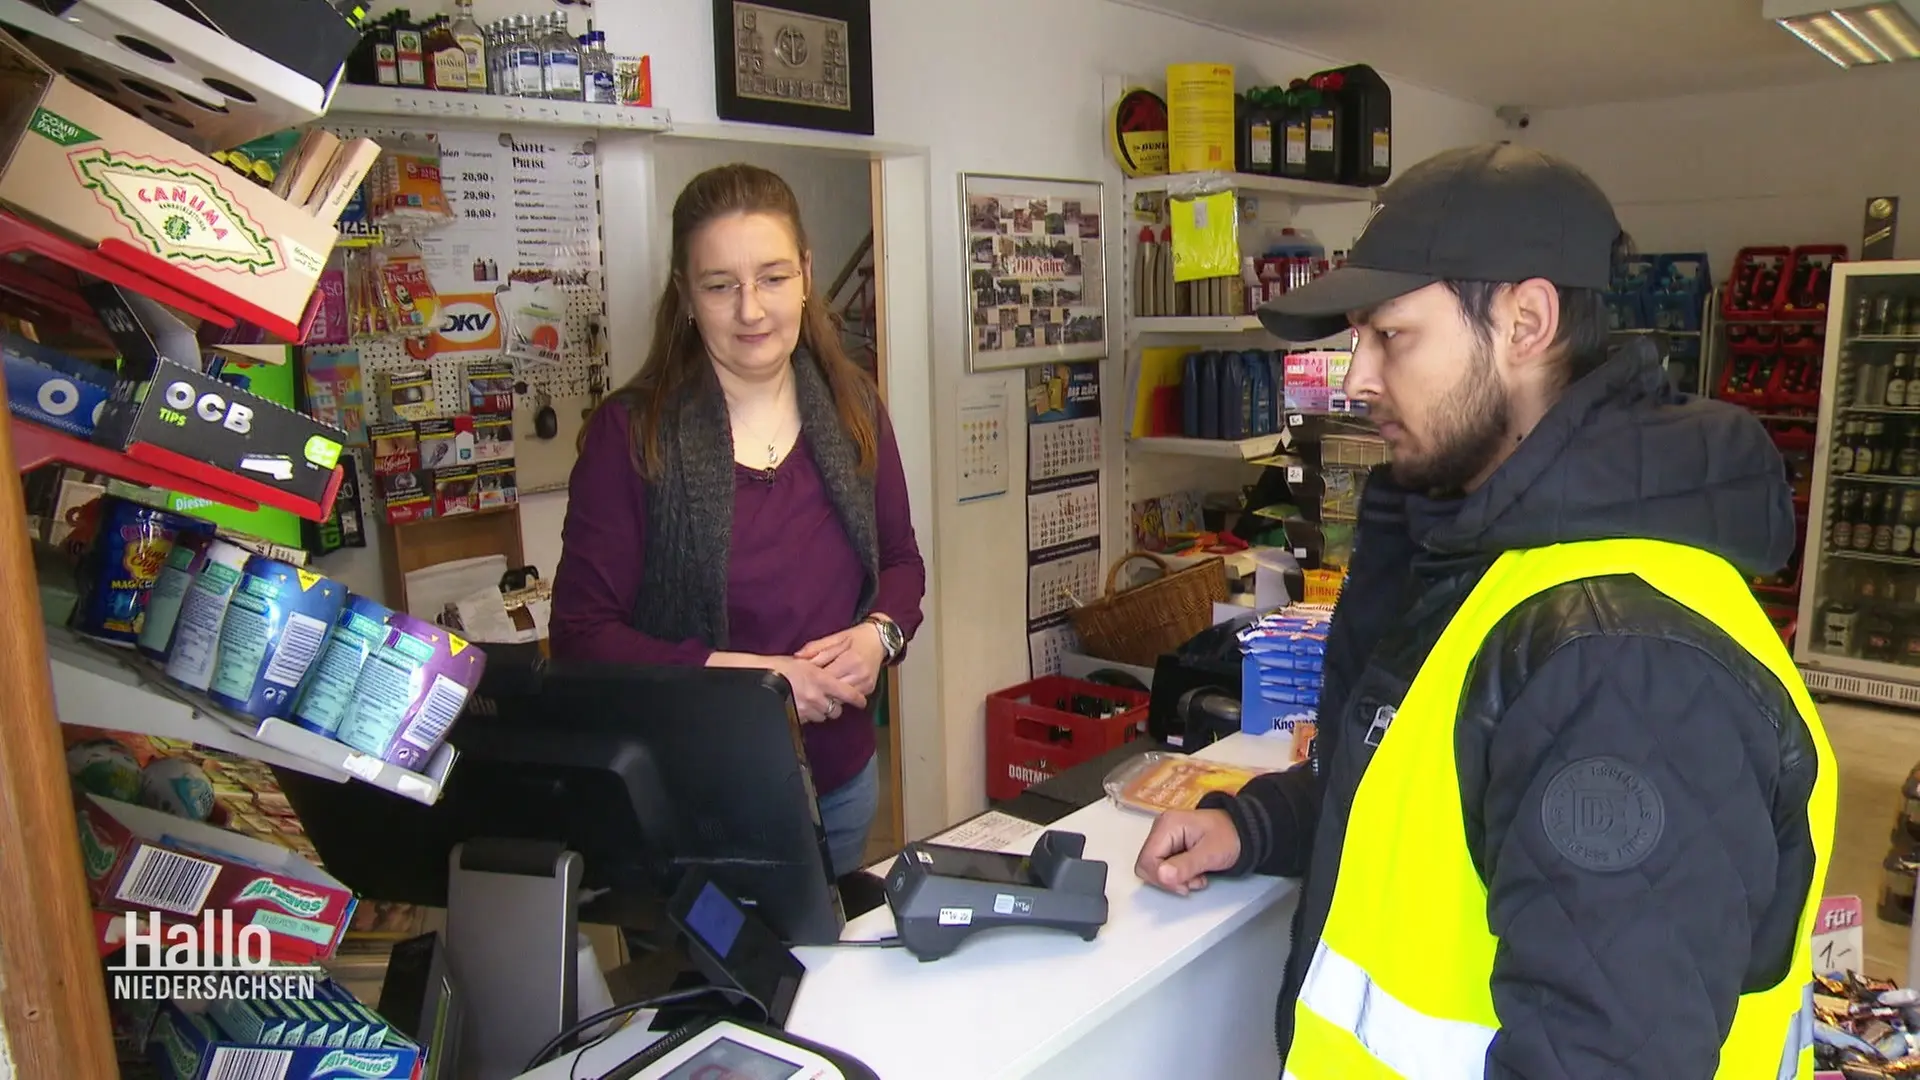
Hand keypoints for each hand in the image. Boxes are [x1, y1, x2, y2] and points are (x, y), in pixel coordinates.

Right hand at [709, 653, 865, 723]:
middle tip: (832, 699)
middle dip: (836, 706)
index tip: (861, 702)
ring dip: (822, 711)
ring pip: (823, 716)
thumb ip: (825, 662)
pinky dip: (809, 715)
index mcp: (821, 679)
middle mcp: (816, 696)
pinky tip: (804, 706)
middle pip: (836, 710)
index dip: (857, 699)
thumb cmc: (781, 665)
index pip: (848, 693)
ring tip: (815, 701)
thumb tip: (842, 656)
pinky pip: (809, 720)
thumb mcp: (806, 660)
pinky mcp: (796, 716)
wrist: (760, 674)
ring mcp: (806, 708)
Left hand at [795, 623, 887, 696]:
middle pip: (833, 690)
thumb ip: (815, 648)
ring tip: (818, 691)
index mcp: (850, 659)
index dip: (811, 678)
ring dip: (829, 695)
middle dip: (819, 689)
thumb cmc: (855, 637)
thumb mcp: (835, 637)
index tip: (801, 679)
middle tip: (806, 688)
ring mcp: (866, 682)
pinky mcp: (870, 688)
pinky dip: (840, 696)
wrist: (879, 640)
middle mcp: (860, 673)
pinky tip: (833, 692)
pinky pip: (851, 698)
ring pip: (841, 698)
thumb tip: (797, 656)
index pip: (825, 676)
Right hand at [1134, 809, 1241, 895]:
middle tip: (1192, 881)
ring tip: (1196, 876)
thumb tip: (1162, 876)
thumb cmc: (1230, 838)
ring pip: (1154, 869)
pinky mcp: (1170, 846)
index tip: (1184, 885)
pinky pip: (1163, 867)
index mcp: (1167, 825)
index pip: (1147, 860)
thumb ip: (1185, 866)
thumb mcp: (1210, 854)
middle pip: (1147, 865)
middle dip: (1169, 880)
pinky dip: (1178, 876)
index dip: (1161, 878)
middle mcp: (1160, 829)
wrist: (1244, 832)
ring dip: (1175, 879)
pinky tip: (1194, 873)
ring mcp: (1164, 837)